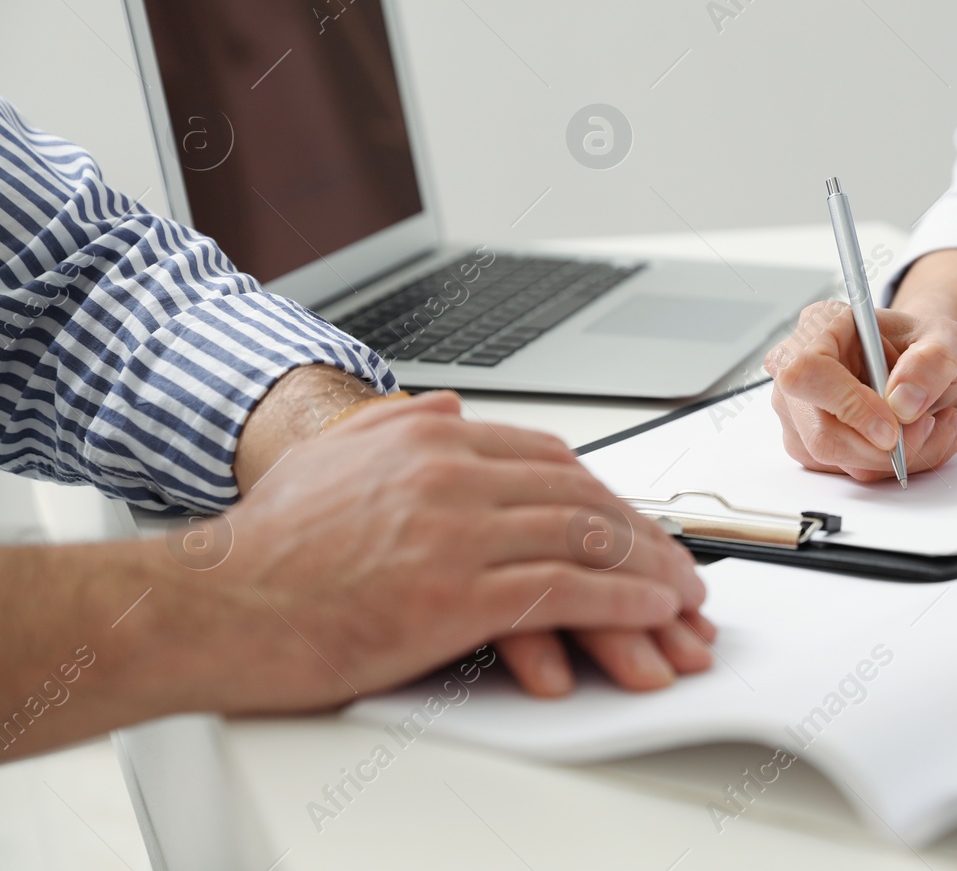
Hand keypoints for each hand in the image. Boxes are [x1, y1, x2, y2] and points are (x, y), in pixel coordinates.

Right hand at [131, 390, 713, 715]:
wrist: (211, 604)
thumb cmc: (265, 547)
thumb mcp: (330, 460)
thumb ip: (394, 426)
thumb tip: (444, 407)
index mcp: (430, 441)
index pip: (550, 459)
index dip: (605, 495)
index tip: (632, 521)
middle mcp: (452, 474)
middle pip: (582, 496)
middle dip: (642, 533)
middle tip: (679, 561)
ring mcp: (457, 532)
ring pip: (587, 538)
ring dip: (649, 569)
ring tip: (682, 593)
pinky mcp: (456, 594)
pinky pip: (568, 591)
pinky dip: (624, 601)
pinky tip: (652, 612)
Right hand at [765, 300, 956, 480]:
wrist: (922, 368)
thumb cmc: (923, 346)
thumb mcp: (947, 339)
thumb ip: (933, 361)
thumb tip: (903, 401)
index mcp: (819, 326)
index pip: (808, 372)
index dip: (849, 406)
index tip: (894, 427)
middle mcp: (795, 371)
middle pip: (821, 434)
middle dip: (885, 448)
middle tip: (931, 427)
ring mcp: (798, 414)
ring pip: (841, 460)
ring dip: (899, 457)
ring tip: (937, 426)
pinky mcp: (811, 446)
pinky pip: (852, 470)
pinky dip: (895, 464)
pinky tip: (920, 439)